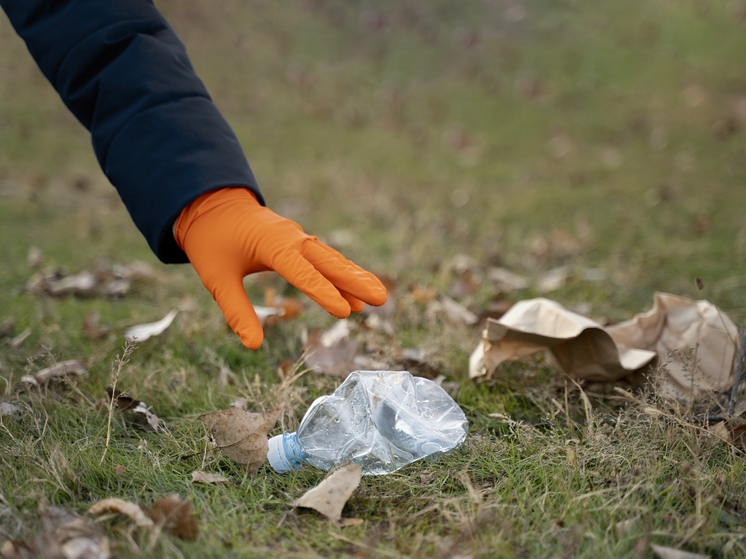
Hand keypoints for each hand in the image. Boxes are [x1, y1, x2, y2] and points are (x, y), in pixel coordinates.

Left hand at [174, 187, 386, 348]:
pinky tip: (356, 291)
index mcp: (271, 244)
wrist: (212, 205)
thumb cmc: (212, 240)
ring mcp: (298, 238)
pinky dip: (342, 273)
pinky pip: (325, 259)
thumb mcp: (216, 277)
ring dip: (355, 277)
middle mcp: (291, 239)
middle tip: (381, 299)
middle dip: (355, 281)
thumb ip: (236, 310)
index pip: (301, 272)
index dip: (322, 292)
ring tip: (378, 297)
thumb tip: (252, 345)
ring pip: (332, 260)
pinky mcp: (299, 243)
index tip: (344, 312)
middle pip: (328, 262)